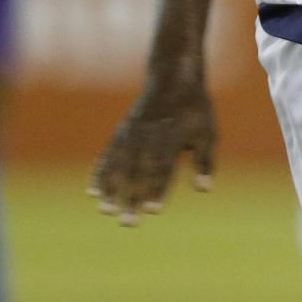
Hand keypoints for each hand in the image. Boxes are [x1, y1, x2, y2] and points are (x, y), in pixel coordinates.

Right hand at [88, 67, 216, 225]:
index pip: (164, 167)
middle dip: (132, 197)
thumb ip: (204, 160)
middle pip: (138, 172)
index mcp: (171, 137)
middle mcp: (148, 137)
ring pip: (119, 165)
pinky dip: (100, 171)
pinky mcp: (121, 132)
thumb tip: (204, 189)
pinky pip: (108, 154)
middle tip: (127, 222)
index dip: (158, 189)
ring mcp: (132, 134)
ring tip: (105, 210)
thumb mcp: (208, 132)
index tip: (152, 210)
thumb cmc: (194, 110)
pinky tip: (93, 191)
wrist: (173, 79)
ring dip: (111, 188)